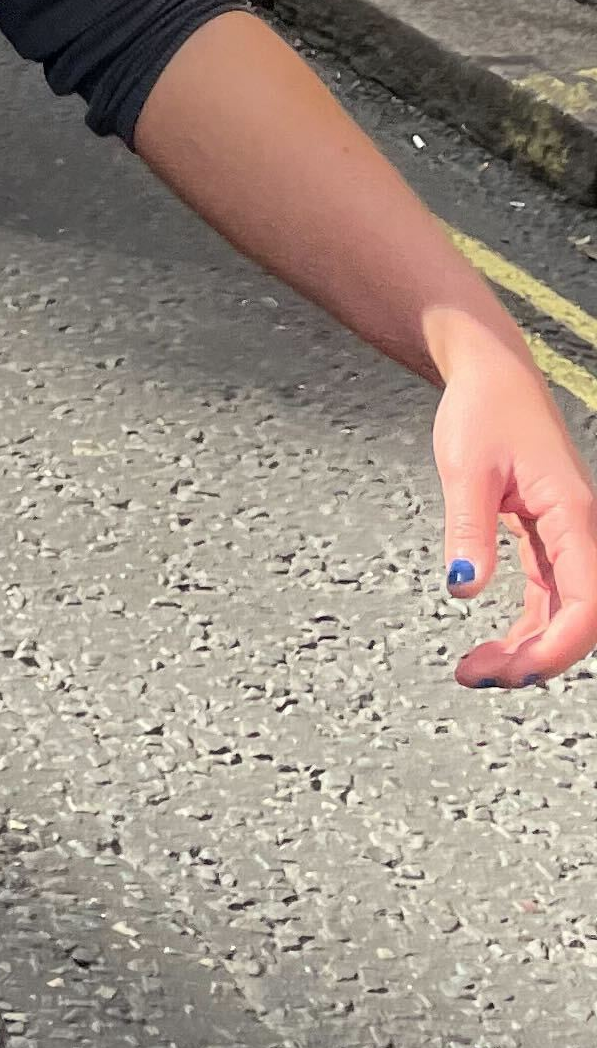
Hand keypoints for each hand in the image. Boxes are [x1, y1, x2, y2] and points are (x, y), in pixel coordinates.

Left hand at [432, 321, 596, 683]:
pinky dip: (524, 627)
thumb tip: (463, 589)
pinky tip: (491, 647)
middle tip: (477, 676)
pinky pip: (548, 596)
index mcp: (573, 514)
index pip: (586, 602)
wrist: (491, 372)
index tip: (514, 671)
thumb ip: (469, 529)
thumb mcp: (466, 467)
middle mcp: (579, 531)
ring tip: (475, 671)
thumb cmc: (484, 407)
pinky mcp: (547, 537)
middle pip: (579, 618)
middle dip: (536, 659)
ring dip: (527, 649)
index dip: (558, 648)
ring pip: (563, 613)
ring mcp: (566, 537)